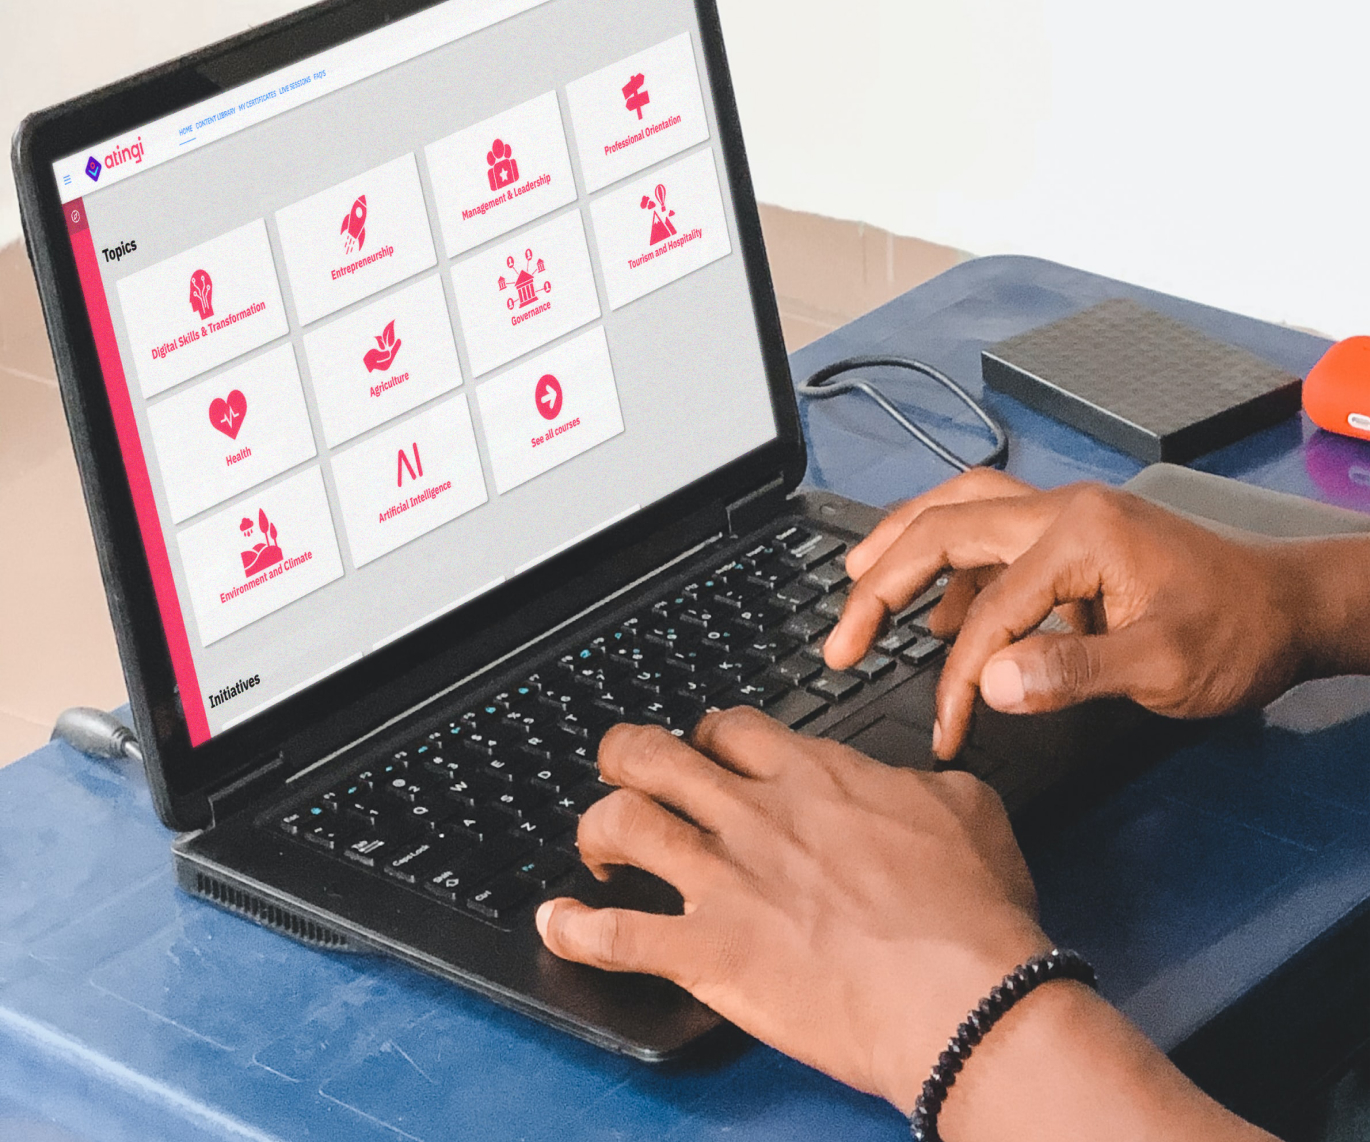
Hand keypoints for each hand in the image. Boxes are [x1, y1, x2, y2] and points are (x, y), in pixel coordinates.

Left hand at [536, 710, 1049, 1110]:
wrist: (966, 996)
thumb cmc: (973, 915)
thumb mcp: (969, 810)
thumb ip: (922, 782)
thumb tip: (911, 780)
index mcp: (814, 778)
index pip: (731, 728)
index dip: (707, 733)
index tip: (706, 749)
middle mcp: (756, 816)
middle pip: (655, 754)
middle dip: (624, 755)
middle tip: (621, 771)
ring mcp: (724, 881)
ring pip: (622, 824)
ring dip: (594, 830)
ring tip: (592, 848)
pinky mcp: (708, 952)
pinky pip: (615, 935)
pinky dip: (574, 930)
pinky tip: (557, 924)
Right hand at [823, 470, 1310, 759]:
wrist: (1292, 607)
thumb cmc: (1239, 632)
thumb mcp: (1165, 664)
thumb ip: (1073, 672)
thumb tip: (986, 683)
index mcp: (1079, 533)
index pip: (986, 610)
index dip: (954, 677)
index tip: (945, 730)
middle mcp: (1062, 509)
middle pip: (942, 527)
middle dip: (879, 582)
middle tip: (840, 639)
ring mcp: (1064, 517)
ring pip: (957, 510)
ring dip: (900, 546)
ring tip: (856, 585)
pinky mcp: (1070, 538)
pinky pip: (988, 533)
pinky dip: (947, 564)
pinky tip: (938, 609)